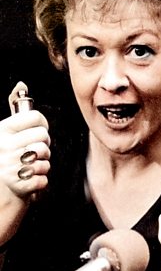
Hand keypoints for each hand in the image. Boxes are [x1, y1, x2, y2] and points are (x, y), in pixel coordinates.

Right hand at [0, 82, 50, 244]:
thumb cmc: (7, 161)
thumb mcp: (6, 136)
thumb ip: (17, 118)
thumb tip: (21, 84)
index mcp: (2, 131)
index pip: (35, 118)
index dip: (42, 125)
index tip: (39, 131)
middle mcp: (4, 147)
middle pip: (44, 138)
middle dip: (45, 147)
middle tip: (35, 153)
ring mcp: (10, 167)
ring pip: (46, 158)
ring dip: (43, 165)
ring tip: (30, 168)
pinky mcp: (18, 185)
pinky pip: (45, 178)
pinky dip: (41, 182)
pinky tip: (30, 181)